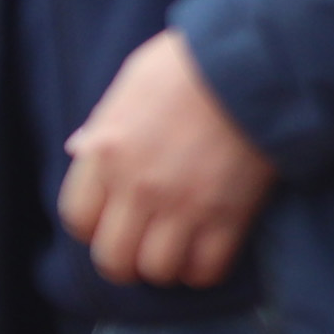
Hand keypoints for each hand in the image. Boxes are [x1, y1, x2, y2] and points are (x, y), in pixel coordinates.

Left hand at [57, 28, 271, 290]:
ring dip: (165, 267)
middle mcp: (137, 187)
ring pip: (157, 271)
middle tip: (142, 248)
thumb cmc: (190, 64)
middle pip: (112, 259)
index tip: (110, 222)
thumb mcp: (130, 85)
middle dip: (124, 261)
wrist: (255, 63)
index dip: (92, 229)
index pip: (78, 219)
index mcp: (106, 153)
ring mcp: (183, 205)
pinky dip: (204, 270)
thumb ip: (103, 124)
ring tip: (176, 251)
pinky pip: (206, 269)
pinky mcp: (229, 215)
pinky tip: (207, 252)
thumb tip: (80, 149)